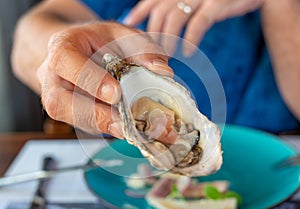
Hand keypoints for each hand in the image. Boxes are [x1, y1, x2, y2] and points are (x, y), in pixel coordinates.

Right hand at [37, 22, 172, 137]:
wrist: (82, 51)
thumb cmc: (100, 41)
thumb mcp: (122, 34)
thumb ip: (142, 49)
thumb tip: (163, 72)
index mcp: (61, 47)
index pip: (65, 62)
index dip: (90, 80)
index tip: (116, 95)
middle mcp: (53, 77)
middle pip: (59, 102)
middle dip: (95, 115)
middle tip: (124, 124)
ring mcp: (58, 98)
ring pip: (72, 120)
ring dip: (104, 127)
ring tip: (133, 131)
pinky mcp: (70, 114)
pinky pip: (85, 125)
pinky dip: (108, 128)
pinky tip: (129, 130)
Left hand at [125, 0, 263, 55]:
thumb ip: (175, 6)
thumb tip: (155, 22)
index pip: (152, 0)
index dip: (139, 14)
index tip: (129, 27)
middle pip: (160, 13)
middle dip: (154, 35)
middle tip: (152, 53)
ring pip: (175, 18)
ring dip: (168, 40)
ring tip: (168, 56)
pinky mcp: (217, 3)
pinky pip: (199, 23)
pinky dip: (191, 39)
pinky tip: (187, 51)